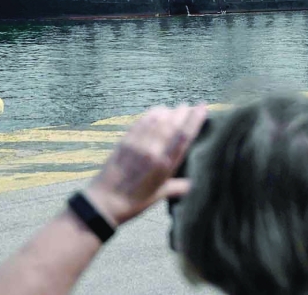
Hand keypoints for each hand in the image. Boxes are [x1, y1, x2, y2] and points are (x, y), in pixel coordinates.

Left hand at [84, 105, 206, 226]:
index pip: (183, 136)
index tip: (202, 107)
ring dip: (168, 111)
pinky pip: (141, 121)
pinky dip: (151, 114)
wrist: (105, 202)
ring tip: (176, 108)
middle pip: (171, 123)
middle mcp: (152, 151)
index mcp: (164, 165)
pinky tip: (157, 111)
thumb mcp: (160, 195)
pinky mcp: (125, 141)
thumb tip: (195, 183)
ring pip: (157, 119)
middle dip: (182, 112)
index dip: (194, 119)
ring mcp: (137, 144)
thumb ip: (179, 187)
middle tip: (190, 106)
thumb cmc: (135, 202)